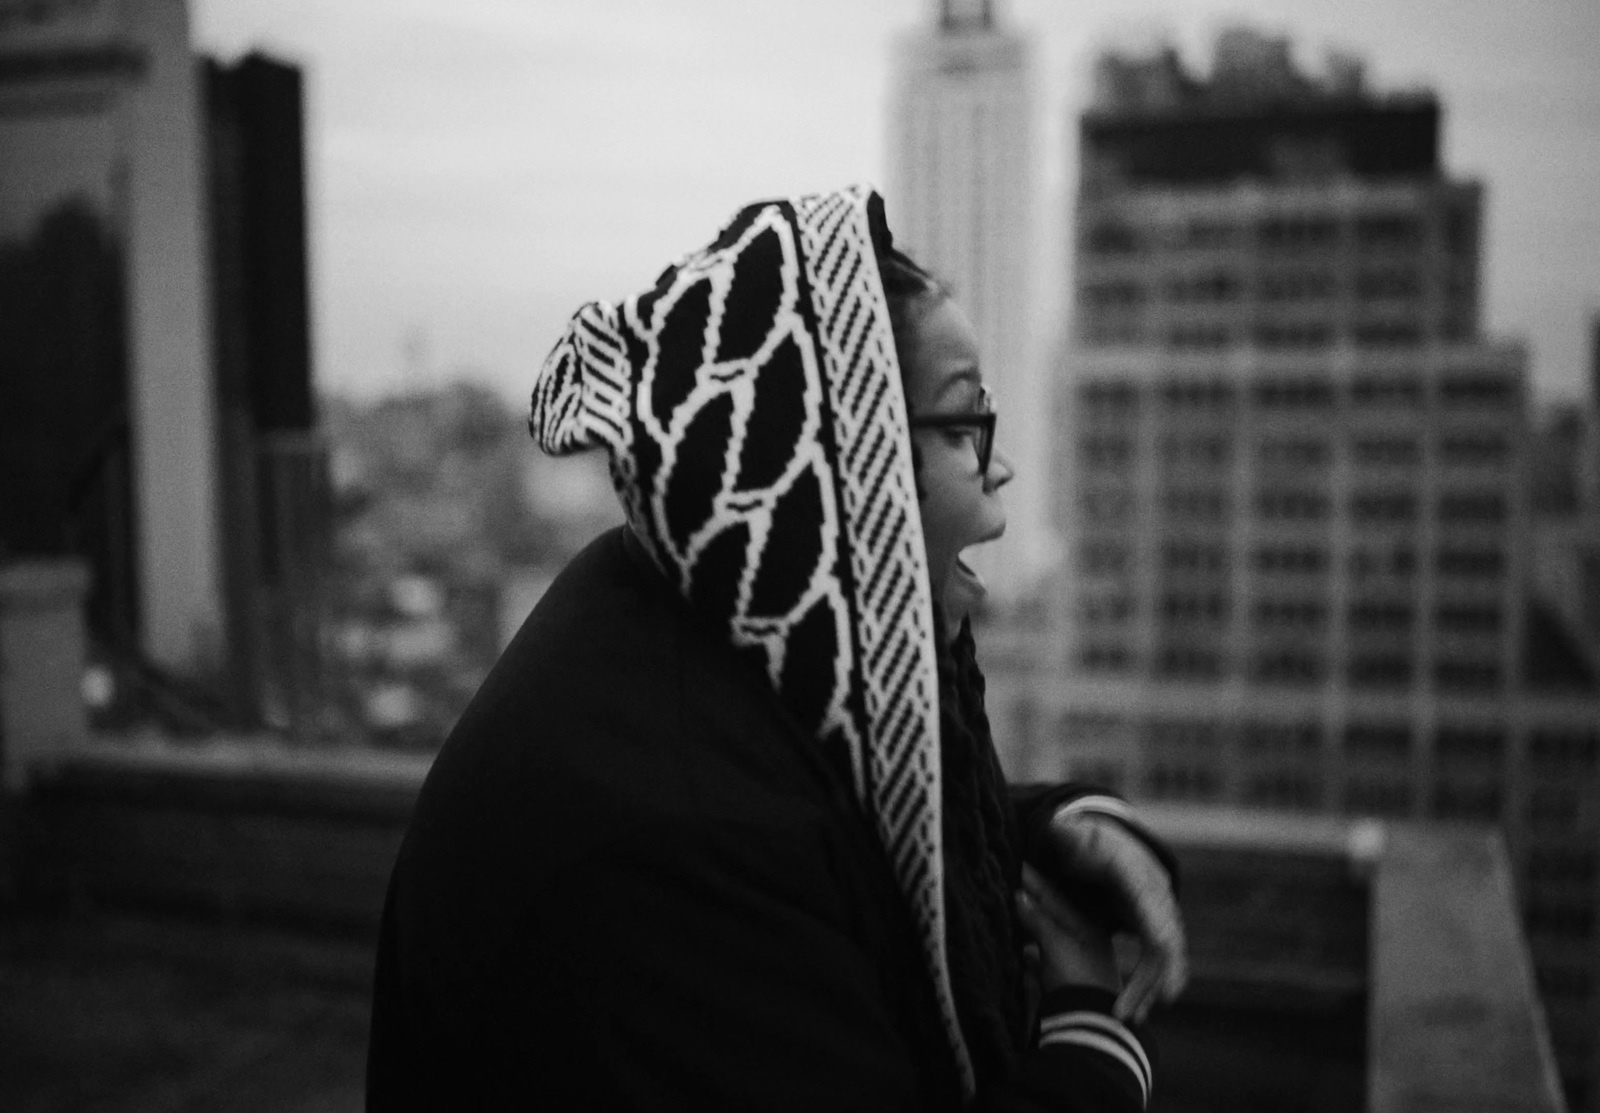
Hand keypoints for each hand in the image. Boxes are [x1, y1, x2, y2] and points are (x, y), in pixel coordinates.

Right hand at [1015, 864, 1118, 994]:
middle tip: (1009, 883)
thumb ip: (1037, 919)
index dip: (1035, 882)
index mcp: (1088, 926)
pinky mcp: (1062, 984)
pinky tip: (1019, 951)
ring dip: (1028, 927)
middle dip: (1030, 903)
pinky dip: (1031, 955)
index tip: (1018, 864)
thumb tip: (1018, 895)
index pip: (1056, 897)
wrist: (1086, 1026)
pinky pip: (1043, 963)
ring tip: (1008, 912)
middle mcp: (1084, 942)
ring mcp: (1074, 963)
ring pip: (1046, 938)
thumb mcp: (1056, 943)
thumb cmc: (1076, 977)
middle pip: (1051, 917)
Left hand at [1043, 811, 1187, 1022]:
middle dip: (1155, 983)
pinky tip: (1141, 1006)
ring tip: (1132, 1020)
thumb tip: (1056, 826)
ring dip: (1152, 989)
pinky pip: (1160, 959)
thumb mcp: (1077, 836)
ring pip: (1165, 958)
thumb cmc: (1090, 841)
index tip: (1163, 987)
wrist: (1110, 840)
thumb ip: (1066, 835)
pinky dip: (1154, 983)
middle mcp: (1157, 899)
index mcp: (1141, 881)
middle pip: (1166, 948)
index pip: (1157, 921)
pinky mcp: (1154, 926)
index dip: (1160, 954)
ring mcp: (1159, 913)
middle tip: (1134, 1016)